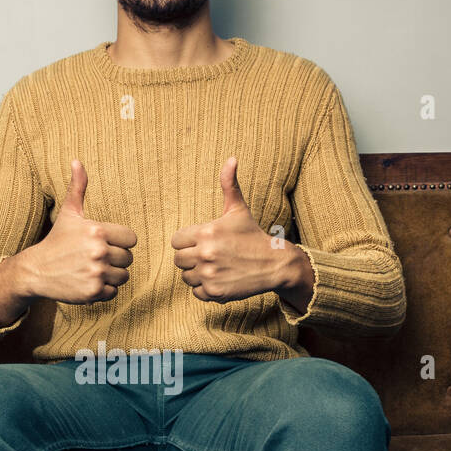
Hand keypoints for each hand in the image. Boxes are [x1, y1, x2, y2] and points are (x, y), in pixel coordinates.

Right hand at [8, 159, 136, 305]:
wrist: (35, 271)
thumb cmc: (56, 241)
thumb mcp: (68, 213)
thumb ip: (77, 188)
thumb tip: (77, 161)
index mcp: (97, 230)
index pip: (131, 239)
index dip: (120, 242)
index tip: (104, 243)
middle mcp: (98, 251)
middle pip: (128, 259)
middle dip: (115, 260)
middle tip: (95, 258)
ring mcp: (96, 273)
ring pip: (123, 276)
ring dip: (111, 276)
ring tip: (92, 270)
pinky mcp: (93, 292)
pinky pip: (114, 292)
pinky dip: (104, 291)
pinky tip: (88, 282)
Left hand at [171, 156, 311, 304]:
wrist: (274, 264)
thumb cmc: (252, 235)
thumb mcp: (238, 210)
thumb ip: (229, 184)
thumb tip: (231, 158)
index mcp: (206, 232)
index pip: (176, 241)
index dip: (187, 242)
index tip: (202, 242)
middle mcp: (205, 254)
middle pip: (178, 260)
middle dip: (191, 258)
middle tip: (209, 256)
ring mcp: (210, 274)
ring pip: (186, 277)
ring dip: (197, 274)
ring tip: (216, 267)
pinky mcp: (215, 292)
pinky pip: (196, 292)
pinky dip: (205, 288)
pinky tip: (220, 278)